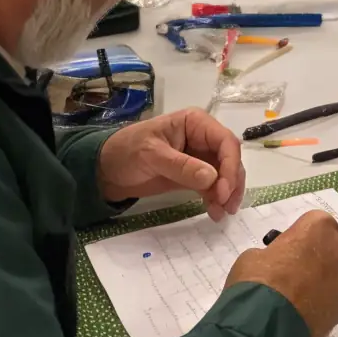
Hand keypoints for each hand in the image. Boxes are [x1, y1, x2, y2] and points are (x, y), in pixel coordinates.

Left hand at [98, 110, 244, 220]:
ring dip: (227, 193)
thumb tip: (212, 178)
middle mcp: (203, 138)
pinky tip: (214, 212)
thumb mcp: (152, 155)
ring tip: (221, 213)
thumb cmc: (126, 151)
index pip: (225, 142)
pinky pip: (212, 186)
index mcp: (196, 123)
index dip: (229, 165)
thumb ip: (182, 166)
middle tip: (226, 206)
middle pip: (230, 158)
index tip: (223, 190)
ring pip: (225, 174)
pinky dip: (216, 198)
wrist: (106, 170)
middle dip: (231, 182)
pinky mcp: (193, 175)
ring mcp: (200, 157)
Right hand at [226, 211, 337, 336]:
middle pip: (327, 248)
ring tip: (293, 297)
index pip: (313, 223)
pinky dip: (319, 302)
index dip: (298, 236)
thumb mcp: (254, 256)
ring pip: (332, 274)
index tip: (285, 249)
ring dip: (317, 280)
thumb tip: (276, 264)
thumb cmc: (258, 280)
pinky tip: (299, 313)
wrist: (267, 326)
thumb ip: (273, 253)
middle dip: (312, 256)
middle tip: (289, 273)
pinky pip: (330, 298)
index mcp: (319, 228)